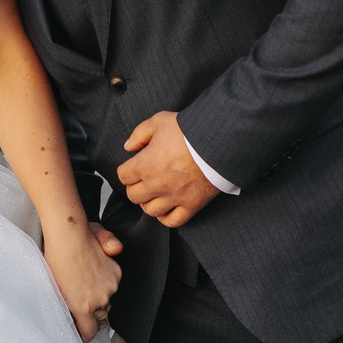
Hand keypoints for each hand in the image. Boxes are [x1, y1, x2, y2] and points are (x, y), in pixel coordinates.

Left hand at [43, 223, 122, 342]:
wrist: (68, 235)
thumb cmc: (55, 259)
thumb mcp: (54, 288)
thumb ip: (70, 309)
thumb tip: (81, 318)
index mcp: (82, 306)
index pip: (89, 332)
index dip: (84, 334)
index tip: (79, 332)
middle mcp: (100, 299)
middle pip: (99, 316)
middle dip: (91, 314)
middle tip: (79, 302)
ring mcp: (110, 286)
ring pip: (106, 300)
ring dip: (99, 297)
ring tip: (83, 283)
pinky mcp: (116, 273)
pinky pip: (112, 285)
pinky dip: (105, 282)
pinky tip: (91, 272)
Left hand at [117, 111, 219, 228]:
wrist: (219, 142)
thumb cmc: (188, 130)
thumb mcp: (159, 121)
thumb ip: (139, 134)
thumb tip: (128, 147)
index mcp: (145, 164)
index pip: (123, 176)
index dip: (127, 170)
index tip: (134, 166)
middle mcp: (156, 184)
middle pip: (133, 196)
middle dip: (135, 187)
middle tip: (143, 180)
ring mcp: (174, 197)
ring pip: (150, 211)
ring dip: (149, 203)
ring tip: (154, 194)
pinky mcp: (191, 205)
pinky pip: (173, 221)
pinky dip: (166, 217)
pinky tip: (166, 209)